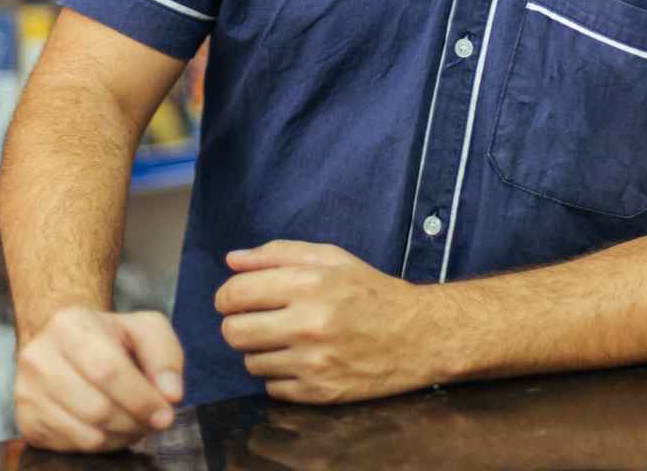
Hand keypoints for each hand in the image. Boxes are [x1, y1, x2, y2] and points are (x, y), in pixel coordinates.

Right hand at [14, 306, 184, 451]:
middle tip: (154, 421)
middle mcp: (39, 357)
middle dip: (134, 421)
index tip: (165, 414)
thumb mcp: (145, 328)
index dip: (141, 398)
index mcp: (69, 325)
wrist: (63, 342)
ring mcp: (27, 392)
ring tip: (135, 423)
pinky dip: (101, 444)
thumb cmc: (110, 336)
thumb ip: (165, 355)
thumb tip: (171, 394)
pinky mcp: (25, 420)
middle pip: (96, 408)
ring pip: (85, 434)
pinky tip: (112, 428)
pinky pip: (71, 447)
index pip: (107, 370)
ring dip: (121, 436)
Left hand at [216, 241, 438, 404]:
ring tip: (288, 339)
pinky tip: (303, 360)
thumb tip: (231, 260)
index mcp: (309, 284)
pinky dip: (280, 375)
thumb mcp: (331, 258)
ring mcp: (313, 363)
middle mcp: (308, 324)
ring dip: (262, 351)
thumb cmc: (371, 291)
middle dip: (238, 325)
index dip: (227, 296)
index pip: (235, 294)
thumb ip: (278, 254)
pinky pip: (271, 388)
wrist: (418, 335)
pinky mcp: (318, 393)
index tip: (236, 299)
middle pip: (233, 333)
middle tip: (259, 320)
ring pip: (250, 363)